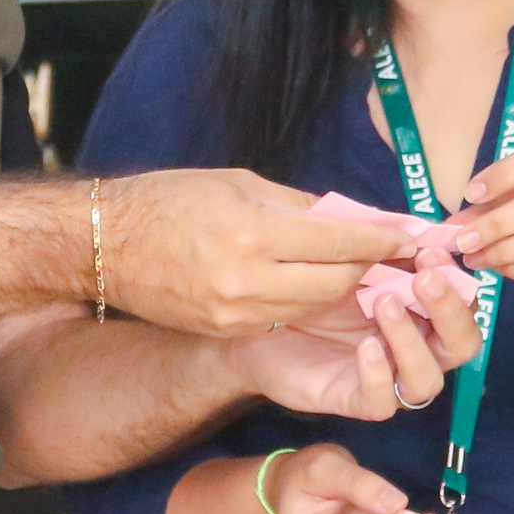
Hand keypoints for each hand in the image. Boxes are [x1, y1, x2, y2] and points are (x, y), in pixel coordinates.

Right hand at [99, 170, 410, 339]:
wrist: (105, 244)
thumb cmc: (168, 200)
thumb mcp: (238, 183)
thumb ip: (300, 205)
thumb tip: (353, 217)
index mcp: (253, 233)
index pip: (341, 242)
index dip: (381, 239)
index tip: (408, 235)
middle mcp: (247, 280)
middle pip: (337, 282)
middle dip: (367, 267)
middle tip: (388, 253)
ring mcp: (236, 313)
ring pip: (314, 305)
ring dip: (338, 287)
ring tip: (353, 267)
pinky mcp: (226, 329)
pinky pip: (283, 318)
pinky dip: (302, 300)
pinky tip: (307, 283)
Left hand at [226, 270, 478, 418]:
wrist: (255, 319)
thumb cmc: (308, 286)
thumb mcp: (344, 259)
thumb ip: (379, 246)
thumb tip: (414, 226)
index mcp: (420, 312)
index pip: (464, 303)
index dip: (457, 279)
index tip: (431, 250)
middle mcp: (413, 348)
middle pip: (463, 345)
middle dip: (449, 310)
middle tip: (422, 278)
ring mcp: (386, 377)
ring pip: (428, 380)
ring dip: (413, 340)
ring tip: (384, 303)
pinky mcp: (353, 398)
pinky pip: (382, 402)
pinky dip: (380, 375)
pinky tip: (366, 346)